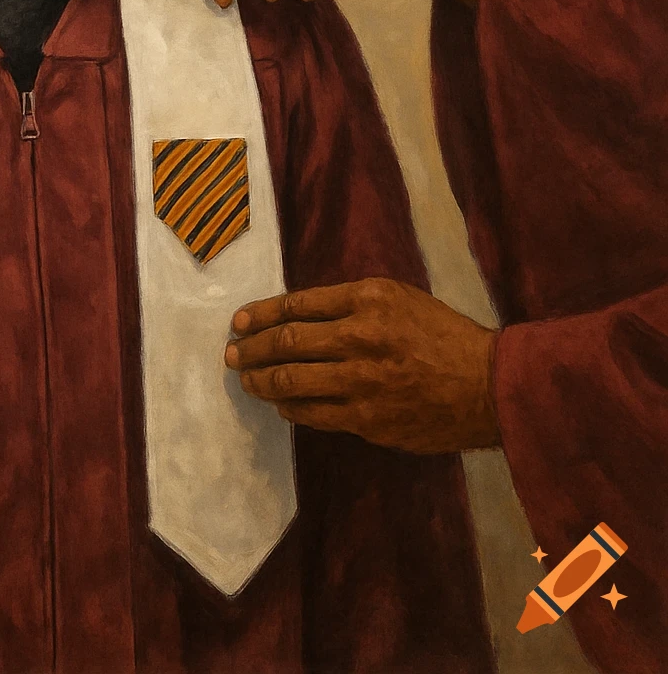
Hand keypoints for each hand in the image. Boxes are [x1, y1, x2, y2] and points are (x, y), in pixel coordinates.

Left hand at [224, 279, 499, 454]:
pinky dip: (290, 408)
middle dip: (251, 348)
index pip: (298, 304)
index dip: (261, 313)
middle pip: (287, 342)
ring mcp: (361, 381)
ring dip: (261, 381)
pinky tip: (281, 404)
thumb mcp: (400, 299)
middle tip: (231, 353)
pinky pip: (313, 414)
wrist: (487, 385)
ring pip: (292, 381)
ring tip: (246, 380)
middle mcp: (360, 335)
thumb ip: (353, 304)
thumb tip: (302, 317)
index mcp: (368, 298)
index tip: (240, 321)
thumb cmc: (444, 336)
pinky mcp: (366, 419)